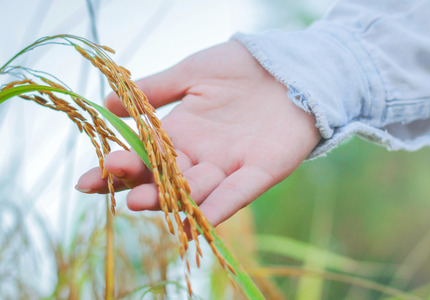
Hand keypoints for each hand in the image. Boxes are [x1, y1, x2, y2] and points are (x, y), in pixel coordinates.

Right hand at [76, 40, 319, 225]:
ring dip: (172, 199)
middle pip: (167, 178)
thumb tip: (108, 103)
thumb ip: (156, 89)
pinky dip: (219, 207)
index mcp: (184, 133)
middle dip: (141, 184)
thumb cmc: (240, 67)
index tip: (87, 180)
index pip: (145, 157)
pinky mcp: (261, 171)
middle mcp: (203, 156)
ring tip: (143, 201)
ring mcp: (230, 166)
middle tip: (116, 184)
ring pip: (197, 190)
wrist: (286, 65)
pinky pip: (238, 194)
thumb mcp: (193, 73)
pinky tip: (198, 221)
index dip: (118, 169)